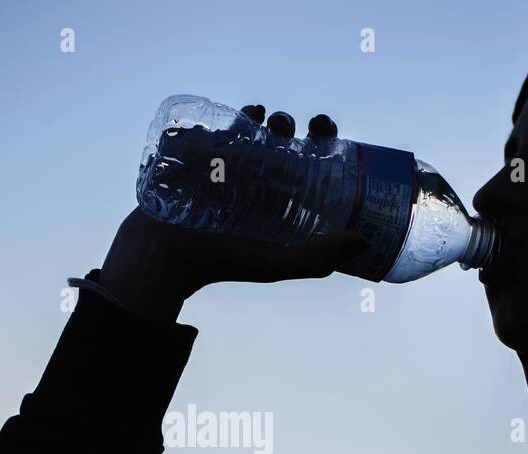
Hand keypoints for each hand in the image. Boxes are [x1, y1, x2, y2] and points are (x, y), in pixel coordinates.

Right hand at [97, 106, 364, 321]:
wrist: (165, 258)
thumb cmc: (223, 264)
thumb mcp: (276, 263)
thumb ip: (317, 257)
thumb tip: (363, 238)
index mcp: (278, 200)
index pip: (307, 162)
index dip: (321, 140)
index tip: (324, 130)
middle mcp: (254, 181)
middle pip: (279, 141)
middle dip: (289, 125)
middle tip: (290, 125)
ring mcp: (222, 167)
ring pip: (248, 131)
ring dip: (261, 117)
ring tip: (262, 119)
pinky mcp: (194, 158)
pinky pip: (212, 125)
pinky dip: (224, 115)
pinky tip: (236, 115)